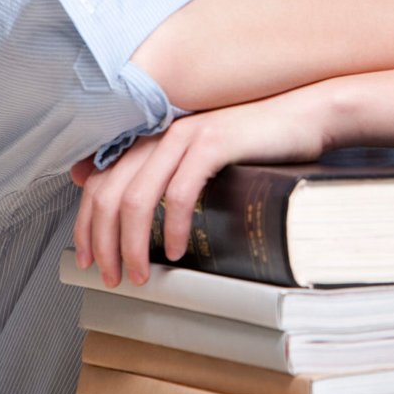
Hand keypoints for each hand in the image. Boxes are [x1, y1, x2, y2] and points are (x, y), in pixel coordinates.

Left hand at [69, 85, 334, 286]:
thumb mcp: (200, 158)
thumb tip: (124, 195)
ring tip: (140, 273)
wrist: (305, 117)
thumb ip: (162, 172)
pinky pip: (180, 192)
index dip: (88, 224)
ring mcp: (186, 135)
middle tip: (111, 276)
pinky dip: (171, 227)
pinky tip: (174, 249)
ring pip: (137, 197)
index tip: (89, 258)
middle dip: (103, 242)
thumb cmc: (256, 144)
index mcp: (153, 137)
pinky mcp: (213, 142)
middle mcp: (161, 133)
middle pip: (110, 193)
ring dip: (132, 244)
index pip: (100, 182)